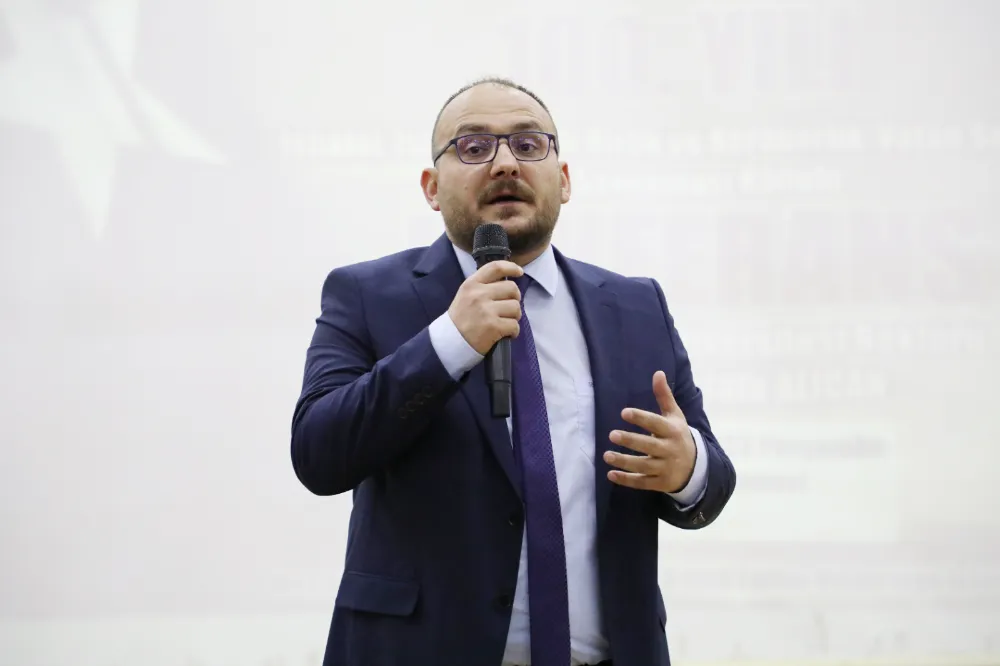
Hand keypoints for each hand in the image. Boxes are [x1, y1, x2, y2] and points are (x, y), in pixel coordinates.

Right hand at [448, 260, 523, 354]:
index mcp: (472, 284)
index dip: (511, 267)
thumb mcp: (465, 295)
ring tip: (505, 322)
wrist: (450, 342)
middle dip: (515, 298)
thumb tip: (507, 282)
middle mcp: (479, 295)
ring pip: (516, 307)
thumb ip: (483, 286)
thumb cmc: (461, 318)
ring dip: (514, 316)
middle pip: (512, 288)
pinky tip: (505, 334)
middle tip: (509, 308)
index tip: (519, 272)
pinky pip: (515, 325)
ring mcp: (486, 311)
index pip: (495, 268)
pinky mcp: (493, 327)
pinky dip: (513, 331)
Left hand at [604, 370, 695, 493]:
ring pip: (643, 465)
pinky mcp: (660, 483)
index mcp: (672, 431)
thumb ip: (664, 396)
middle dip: (630, 440)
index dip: (641, 418)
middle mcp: (670, 449)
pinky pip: (642, 482)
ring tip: (606, 455)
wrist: (695, 467)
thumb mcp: (674, 416)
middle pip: (649, 445)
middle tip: (612, 434)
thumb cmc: (678, 435)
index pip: (656, 423)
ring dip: (624, 461)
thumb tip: (657, 372)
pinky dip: (626, 480)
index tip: (623, 413)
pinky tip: (610, 474)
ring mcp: (665, 468)